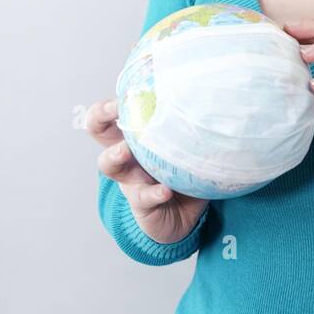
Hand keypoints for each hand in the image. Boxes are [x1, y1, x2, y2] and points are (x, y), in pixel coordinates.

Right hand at [85, 98, 209, 243]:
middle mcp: (126, 157)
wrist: (183, 219)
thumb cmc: (182, 176)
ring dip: (115, 155)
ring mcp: (130, 181)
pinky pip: (143, 197)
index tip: (124, 94)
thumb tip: (215, 101)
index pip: (111, 114)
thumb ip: (191, 130)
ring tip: (125, 150)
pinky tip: (165, 190)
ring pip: (109, 165)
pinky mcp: (142, 204)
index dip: (107, 104)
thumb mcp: (184, 149)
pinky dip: (154, 192)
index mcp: (136, 139)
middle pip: (98, 132)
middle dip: (100, 118)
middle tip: (114, 109)